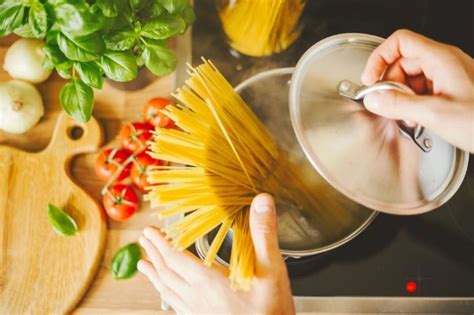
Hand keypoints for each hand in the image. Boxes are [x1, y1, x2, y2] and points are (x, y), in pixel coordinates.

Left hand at [137, 193, 294, 313]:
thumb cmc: (271, 311)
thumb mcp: (271, 269)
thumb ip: (264, 235)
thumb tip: (262, 202)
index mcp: (208, 281)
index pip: (175, 257)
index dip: (160, 242)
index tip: (149, 231)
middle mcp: (196, 297)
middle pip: (166, 272)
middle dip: (154, 253)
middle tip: (144, 240)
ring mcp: (197, 312)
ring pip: (166, 290)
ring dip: (154, 274)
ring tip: (143, 265)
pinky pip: (174, 305)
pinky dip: (164, 293)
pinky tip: (166, 294)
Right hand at [361, 29, 473, 151]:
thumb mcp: (435, 114)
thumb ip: (399, 105)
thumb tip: (374, 99)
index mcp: (441, 59)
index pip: (399, 42)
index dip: (379, 58)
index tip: (370, 80)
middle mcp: (444, 63)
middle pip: (402, 62)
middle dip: (390, 85)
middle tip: (388, 105)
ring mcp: (449, 76)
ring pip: (412, 78)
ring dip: (401, 97)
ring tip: (405, 116)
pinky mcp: (451, 90)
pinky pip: (423, 90)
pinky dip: (413, 103)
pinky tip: (417, 119)